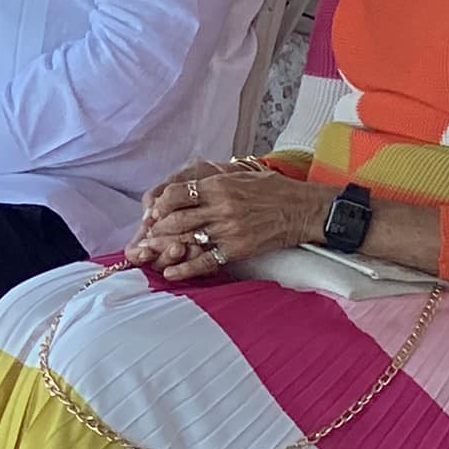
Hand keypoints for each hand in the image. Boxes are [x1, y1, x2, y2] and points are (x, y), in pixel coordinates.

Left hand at [125, 167, 331, 281]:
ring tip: (148, 254)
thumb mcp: (242, 176)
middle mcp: (220, 207)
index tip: (153, 211)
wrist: (303, 210)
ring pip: (187, 239)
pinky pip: (205, 260)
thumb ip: (215, 182)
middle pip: (177, 218)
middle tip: (145, 235)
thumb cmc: (274, 190)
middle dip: (156, 228)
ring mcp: (228, 230)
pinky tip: (170, 273)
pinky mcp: (237, 249)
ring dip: (164, 247)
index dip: (161, 203)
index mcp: (219, 185)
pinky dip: (185, 268)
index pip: (177, 193)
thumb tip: (189, 189)